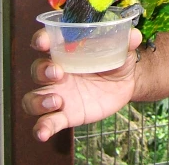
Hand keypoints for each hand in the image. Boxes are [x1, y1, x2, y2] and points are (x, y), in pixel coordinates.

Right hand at [22, 27, 142, 141]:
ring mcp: (58, 94)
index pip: (46, 42)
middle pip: (38, 70)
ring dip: (39, 101)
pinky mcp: (64, 115)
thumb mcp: (123, 49)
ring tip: (56, 101)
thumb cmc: (117, 60)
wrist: (126, 84)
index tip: (43, 42)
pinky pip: (46, 122)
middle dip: (42, 71)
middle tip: (57, 73)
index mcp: (67, 51)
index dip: (41, 40)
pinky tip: (43, 133)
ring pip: (34, 98)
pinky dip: (41, 128)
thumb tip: (134, 35)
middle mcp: (57, 72)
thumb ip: (126, 42)